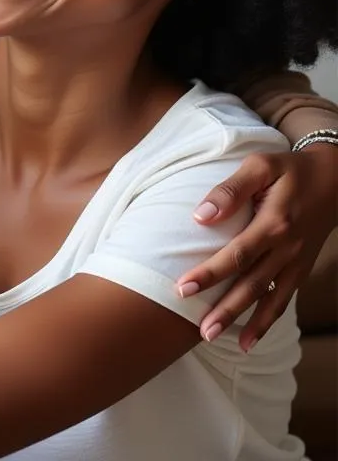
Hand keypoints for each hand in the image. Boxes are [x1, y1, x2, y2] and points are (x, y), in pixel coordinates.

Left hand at [177, 145, 337, 350]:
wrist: (335, 178)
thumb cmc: (290, 169)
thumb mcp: (260, 166)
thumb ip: (230, 190)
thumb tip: (201, 216)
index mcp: (274, 223)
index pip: (236, 254)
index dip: (209, 274)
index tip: (183, 288)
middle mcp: (287, 249)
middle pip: (251, 284)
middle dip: (223, 308)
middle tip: (199, 330)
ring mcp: (296, 262)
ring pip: (268, 299)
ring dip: (243, 321)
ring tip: (215, 338)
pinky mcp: (301, 268)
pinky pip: (283, 299)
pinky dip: (267, 320)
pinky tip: (249, 338)